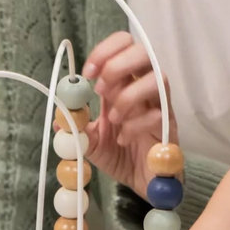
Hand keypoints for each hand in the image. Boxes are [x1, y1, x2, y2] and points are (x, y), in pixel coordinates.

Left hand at [82, 32, 178, 197]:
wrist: (139, 184)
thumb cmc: (119, 154)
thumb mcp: (90, 140)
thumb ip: (77, 126)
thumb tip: (58, 117)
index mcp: (124, 82)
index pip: (123, 45)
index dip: (105, 51)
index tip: (88, 73)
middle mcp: (145, 87)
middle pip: (144, 52)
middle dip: (118, 66)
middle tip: (100, 91)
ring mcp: (161, 105)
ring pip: (158, 78)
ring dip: (129, 95)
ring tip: (113, 118)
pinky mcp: (170, 126)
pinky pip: (159, 114)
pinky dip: (136, 124)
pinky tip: (124, 139)